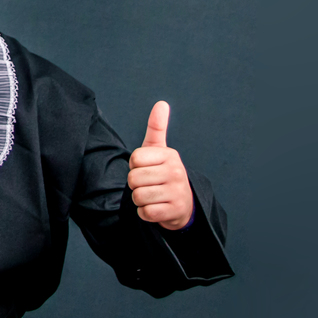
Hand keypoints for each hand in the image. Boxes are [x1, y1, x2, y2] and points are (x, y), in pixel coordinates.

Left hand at [127, 100, 193, 229]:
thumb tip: (161, 103)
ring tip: (152, 196)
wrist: (183, 204)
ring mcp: (177, 192)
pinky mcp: (174, 212)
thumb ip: (157, 127)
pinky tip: (155, 208)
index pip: (135, 158)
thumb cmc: (164, 173)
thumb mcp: (160, 150)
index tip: (145, 168)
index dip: (134, 166)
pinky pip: (145, 213)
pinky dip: (145, 213)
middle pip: (133, 178)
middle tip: (148, 185)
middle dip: (135, 185)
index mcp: (170, 155)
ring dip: (139, 200)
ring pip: (138, 196)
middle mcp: (176, 172)